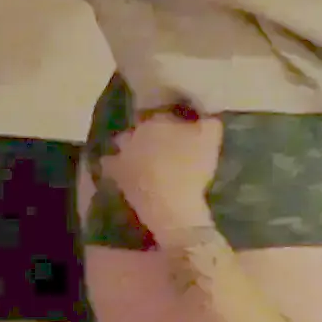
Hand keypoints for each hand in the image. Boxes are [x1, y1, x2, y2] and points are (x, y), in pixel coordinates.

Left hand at [100, 111, 223, 236]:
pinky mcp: (116, 175)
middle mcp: (135, 133)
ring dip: (131, 146)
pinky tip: (122, 169)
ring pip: (124, 143)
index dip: (175, 124)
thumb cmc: (192, 169)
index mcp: (157, 120)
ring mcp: (123, 154)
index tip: (184, 134)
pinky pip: (110, 165)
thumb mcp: (212, 139)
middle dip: (151, 134)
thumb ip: (210, 122)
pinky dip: (114, 164)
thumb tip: (206, 116)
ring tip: (144, 158)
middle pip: (143, 128)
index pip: (166, 115)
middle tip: (164, 146)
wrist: (172, 206)